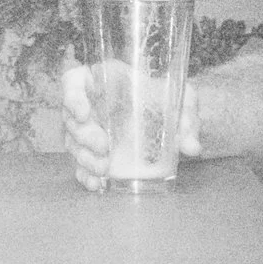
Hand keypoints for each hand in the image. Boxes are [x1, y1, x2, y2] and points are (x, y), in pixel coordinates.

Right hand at [60, 60, 202, 190]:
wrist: (169, 117)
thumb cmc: (169, 99)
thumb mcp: (182, 100)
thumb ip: (186, 118)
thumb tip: (191, 147)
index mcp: (103, 79)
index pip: (73, 82)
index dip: (72, 97)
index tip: (84, 114)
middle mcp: (89, 103)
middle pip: (71, 118)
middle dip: (84, 136)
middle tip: (105, 148)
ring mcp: (87, 129)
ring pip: (73, 143)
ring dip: (85, 158)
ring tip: (103, 170)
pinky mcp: (92, 152)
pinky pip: (79, 163)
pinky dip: (85, 174)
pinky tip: (96, 184)